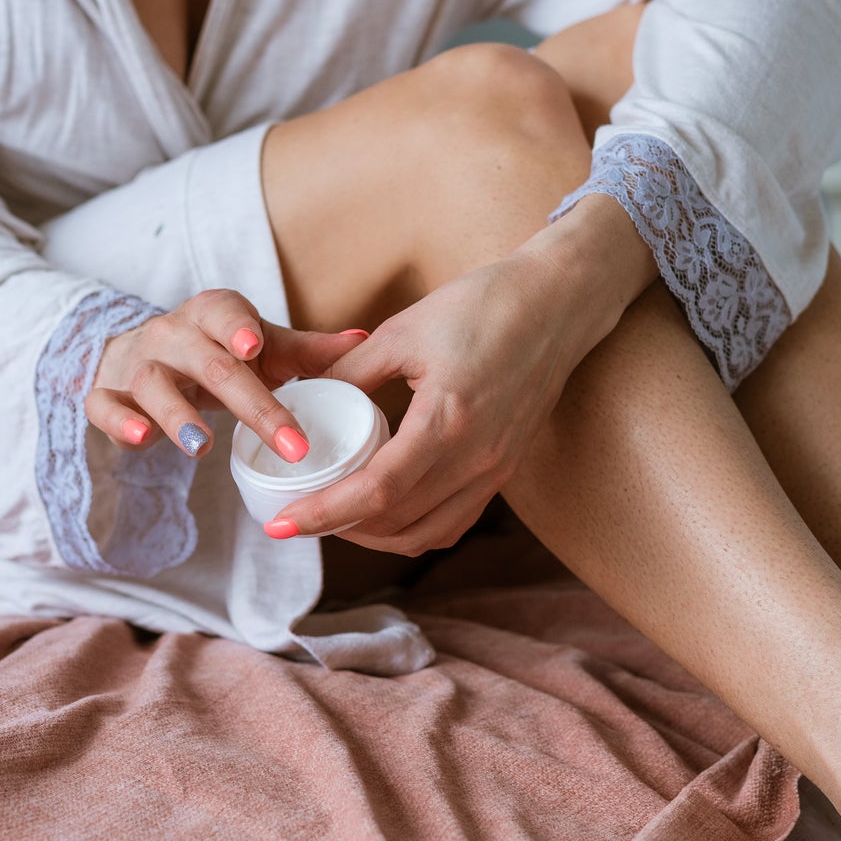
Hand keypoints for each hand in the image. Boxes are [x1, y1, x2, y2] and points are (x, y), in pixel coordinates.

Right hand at [84, 289, 364, 459]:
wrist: (149, 354)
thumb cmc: (221, 352)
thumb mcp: (265, 348)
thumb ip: (310, 350)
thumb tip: (364, 340)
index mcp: (214, 315)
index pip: (226, 313)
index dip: (239, 327)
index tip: (256, 348)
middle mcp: (173, 334)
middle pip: (210, 366)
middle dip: (252, 407)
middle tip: (289, 444)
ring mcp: (138, 364)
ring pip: (153, 385)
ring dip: (177, 417)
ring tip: (203, 448)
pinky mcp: (110, 393)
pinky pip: (105, 405)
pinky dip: (119, 423)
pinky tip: (140, 440)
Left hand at [265, 195, 656, 551]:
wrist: (559, 304)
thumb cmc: (485, 306)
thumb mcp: (404, 330)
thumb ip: (351, 370)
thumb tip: (303, 395)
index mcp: (448, 421)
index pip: (376, 492)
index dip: (324, 514)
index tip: (281, 524)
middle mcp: (477, 458)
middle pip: (397, 523)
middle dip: (339, 529)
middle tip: (297, 517)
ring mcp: (495, 469)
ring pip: (427, 533)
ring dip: (377, 536)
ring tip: (338, 518)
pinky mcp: (504, 468)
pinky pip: (455, 520)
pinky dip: (415, 528)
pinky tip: (388, 510)